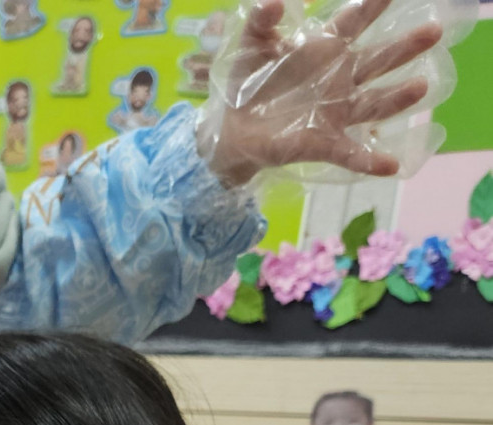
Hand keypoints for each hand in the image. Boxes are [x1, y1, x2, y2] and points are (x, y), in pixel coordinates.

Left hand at [203, 0, 441, 187]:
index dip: (372, 6)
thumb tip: (274, 1)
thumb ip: (261, 20)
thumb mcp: (251, 46)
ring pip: (373, 103)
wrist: (234, 130)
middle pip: (377, 60)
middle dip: (404, 47)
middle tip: (434, 30)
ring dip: (398, 98)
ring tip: (423, 87)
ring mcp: (335, 112)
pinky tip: (392, 164)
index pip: (353, 22)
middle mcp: (338, 79)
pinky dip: (370, 160)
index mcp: (323, 50)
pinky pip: (351, 152)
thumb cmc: (248, 84)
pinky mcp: (324, 143)